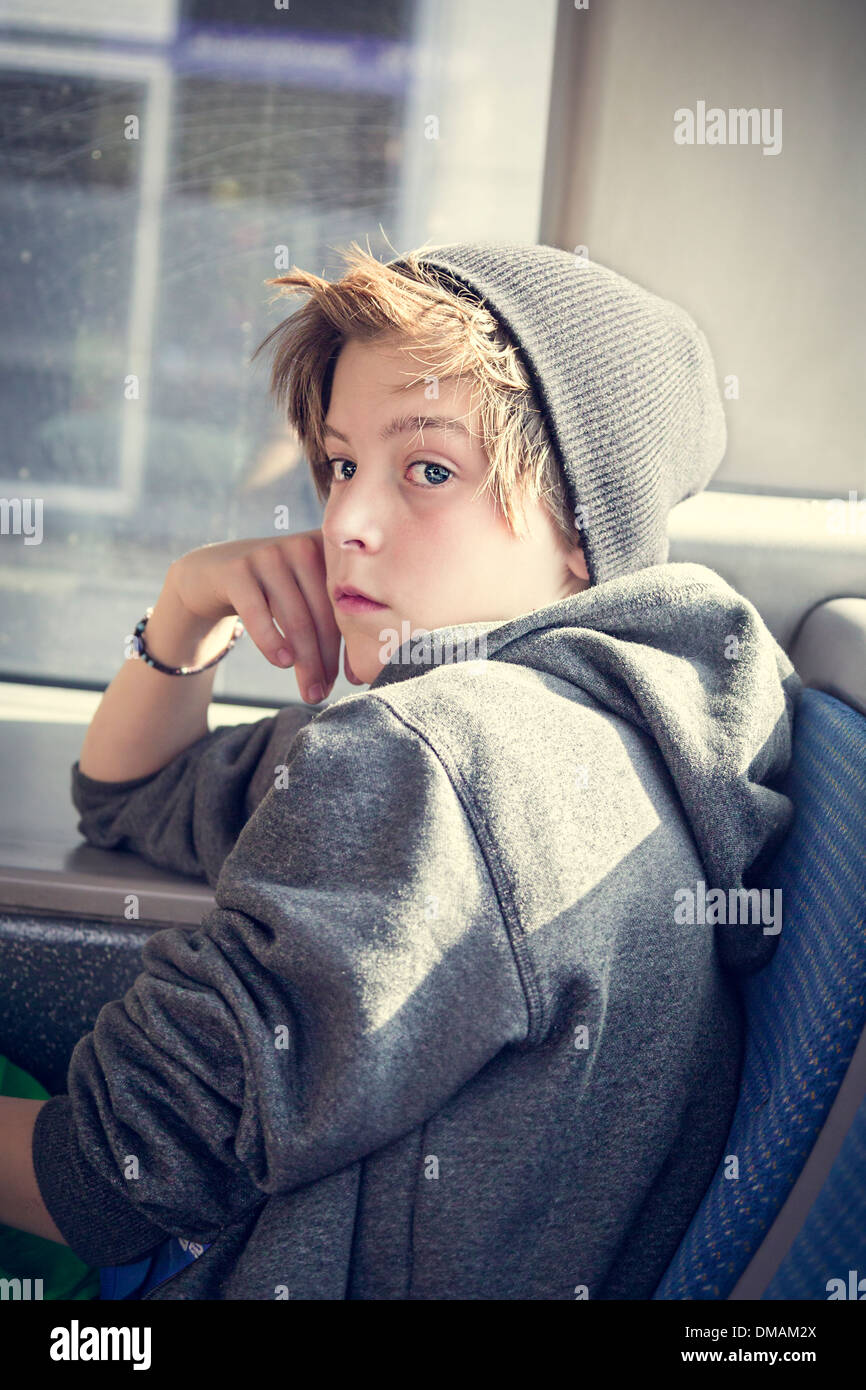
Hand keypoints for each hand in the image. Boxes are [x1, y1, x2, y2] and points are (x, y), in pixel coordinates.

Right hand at [168, 531, 361, 702]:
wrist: (210, 573)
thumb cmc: (271, 593)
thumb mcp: (304, 593)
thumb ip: (332, 618)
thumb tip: (359, 673)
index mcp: (328, 549)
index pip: (348, 604)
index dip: (353, 644)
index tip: (354, 679)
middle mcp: (301, 545)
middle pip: (323, 615)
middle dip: (326, 660)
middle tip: (325, 694)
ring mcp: (268, 554)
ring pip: (296, 619)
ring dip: (305, 662)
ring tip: (310, 692)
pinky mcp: (237, 570)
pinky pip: (259, 614)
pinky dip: (272, 641)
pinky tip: (283, 663)